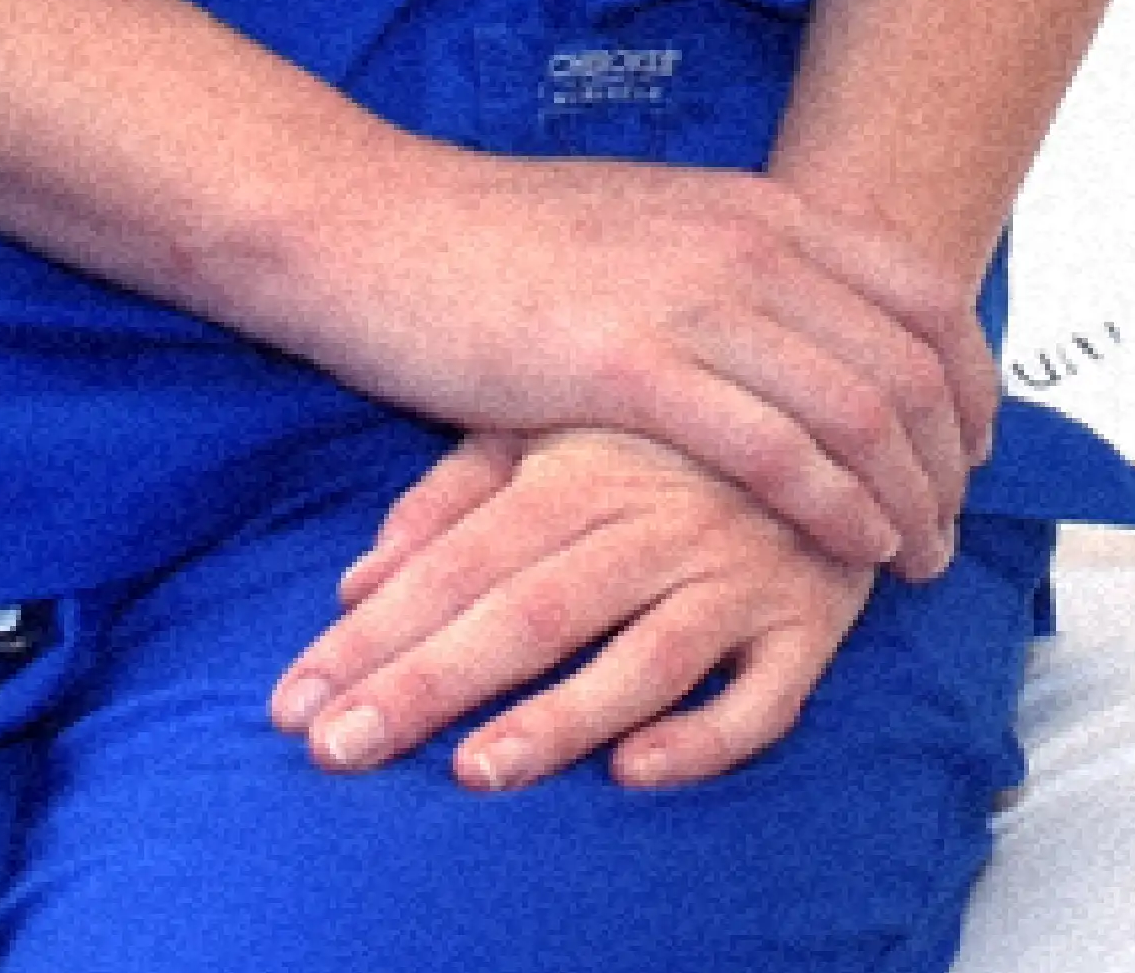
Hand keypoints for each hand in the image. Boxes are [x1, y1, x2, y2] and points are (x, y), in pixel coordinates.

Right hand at [242, 147, 993, 579]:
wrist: (376, 229)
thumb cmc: (499, 243)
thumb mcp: (650, 226)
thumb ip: (734, 262)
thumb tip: (802, 315)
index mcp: (759, 207)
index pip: (923, 294)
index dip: (972, 381)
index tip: (974, 446)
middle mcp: (749, 244)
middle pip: (912, 363)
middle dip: (952, 460)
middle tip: (949, 526)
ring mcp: (694, 301)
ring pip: (862, 413)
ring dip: (907, 498)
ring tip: (912, 559)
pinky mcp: (632, 369)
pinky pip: (778, 452)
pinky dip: (834, 509)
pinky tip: (850, 552)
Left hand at [274, 427, 883, 789]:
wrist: (839, 361)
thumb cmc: (665, 416)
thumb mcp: (550, 431)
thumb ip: (452, 500)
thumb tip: (354, 587)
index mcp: (584, 468)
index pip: (457, 564)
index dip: (374, 637)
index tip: (295, 704)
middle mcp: (659, 518)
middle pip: (530, 611)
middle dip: (427, 685)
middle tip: (339, 750)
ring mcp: (742, 569)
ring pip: (645, 656)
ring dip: (561, 716)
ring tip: (476, 772)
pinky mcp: (817, 617)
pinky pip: (770, 695)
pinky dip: (706, 737)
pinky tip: (637, 772)